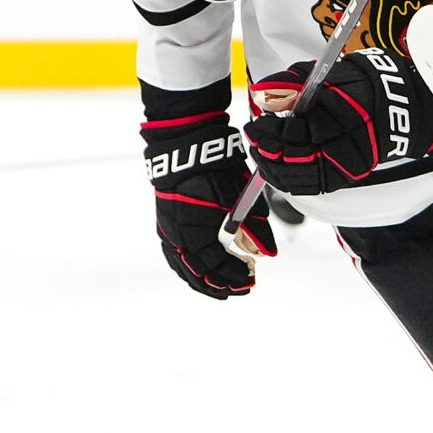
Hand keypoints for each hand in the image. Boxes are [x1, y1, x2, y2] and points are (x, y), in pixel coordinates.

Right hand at [143, 111, 274, 297]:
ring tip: (220, 286)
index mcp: (194, 231)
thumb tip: (267, 254)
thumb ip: (255, 228)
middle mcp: (175, 235)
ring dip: (202, 279)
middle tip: (240, 289)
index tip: (251, 282)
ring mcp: (166, 228)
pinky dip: (188, 266)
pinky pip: (174, 254)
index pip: (214, 266)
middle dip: (219, 284)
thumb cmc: (216, 168)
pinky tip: (199, 269)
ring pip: (182, 266)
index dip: (233, 277)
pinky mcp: (165, 221)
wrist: (186, 143)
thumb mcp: (241, 197)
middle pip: (196, 272)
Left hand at [242, 50, 432, 195]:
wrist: (406, 105)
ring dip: (274, 167)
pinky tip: (277, 167)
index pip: (294, 132)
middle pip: (293, 158)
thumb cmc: (368, 83)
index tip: (256, 121)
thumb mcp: (330, 73)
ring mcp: (346, 165)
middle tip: (255, 136)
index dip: (270, 130)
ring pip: (298, 178)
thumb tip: (260, 92)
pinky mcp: (347, 174)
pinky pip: (311, 185)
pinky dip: (289, 179)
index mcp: (341, 118)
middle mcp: (345, 147)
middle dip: (268, 149)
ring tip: (262, 152)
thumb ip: (294, 82)